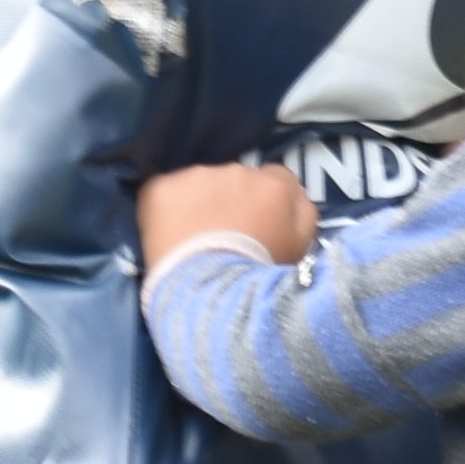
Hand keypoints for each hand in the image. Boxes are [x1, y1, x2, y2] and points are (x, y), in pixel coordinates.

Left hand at [136, 161, 312, 273]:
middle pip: (235, 180)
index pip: (276, 179)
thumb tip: (294, 195)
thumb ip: (303, 212)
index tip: (256, 224)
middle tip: (223, 237)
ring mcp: (196, 177)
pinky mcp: (161, 188)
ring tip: (194, 240)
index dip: (265, 201)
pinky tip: (168, 235)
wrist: (212, 292)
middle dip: (230, 202)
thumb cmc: (260, 274)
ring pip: (199, 184)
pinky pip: (164, 192)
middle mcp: (237, 171)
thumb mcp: (301, 247)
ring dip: (198, 204)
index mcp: (274, 185)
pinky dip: (165, 210)